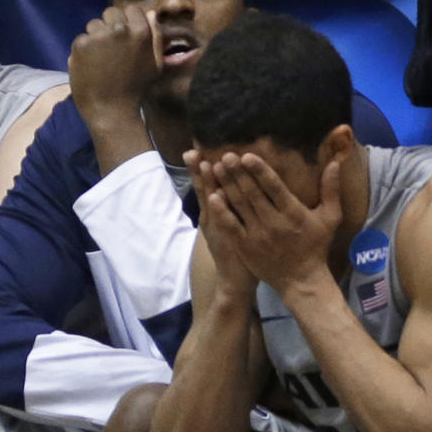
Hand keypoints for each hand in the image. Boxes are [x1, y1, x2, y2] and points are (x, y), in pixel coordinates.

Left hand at [68, 6, 162, 130]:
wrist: (111, 111)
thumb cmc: (136, 89)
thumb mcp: (154, 64)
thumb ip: (154, 37)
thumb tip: (151, 13)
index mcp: (141, 31)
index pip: (131, 10)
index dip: (127, 23)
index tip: (124, 39)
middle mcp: (120, 29)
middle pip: (110, 13)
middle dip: (109, 27)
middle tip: (110, 50)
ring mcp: (99, 36)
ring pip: (94, 25)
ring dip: (95, 38)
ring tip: (100, 60)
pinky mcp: (81, 44)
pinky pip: (81, 39)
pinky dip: (83, 51)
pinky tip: (89, 67)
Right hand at [185, 149, 257, 301]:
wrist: (236, 283)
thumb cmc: (237, 252)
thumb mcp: (230, 226)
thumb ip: (230, 206)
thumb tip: (230, 184)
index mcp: (212, 214)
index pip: (205, 186)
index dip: (199, 169)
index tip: (194, 149)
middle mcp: (212, 219)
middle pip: (203, 190)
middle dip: (199, 170)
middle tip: (193, 151)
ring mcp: (218, 229)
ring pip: (211, 202)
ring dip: (207, 183)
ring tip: (205, 163)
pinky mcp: (227, 239)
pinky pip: (223, 220)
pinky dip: (218, 208)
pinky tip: (215, 194)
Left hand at [208, 152, 341, 294]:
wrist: (302, 280)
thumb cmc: (316, 246)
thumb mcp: (330, 218)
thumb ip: (331, 189)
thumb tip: (334, 162)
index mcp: (294, 213)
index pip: (274, 187)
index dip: (260, 171)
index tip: (247, 156)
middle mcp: (274, 222)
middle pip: (253, 193)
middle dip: (238, 173)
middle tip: (226, 155)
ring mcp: (258, 235)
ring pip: (239, 206)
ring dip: (227, 185)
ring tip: (216, 167)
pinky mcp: (245, 246)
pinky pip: (231, 226)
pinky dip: (222, 211)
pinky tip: (212, 196)